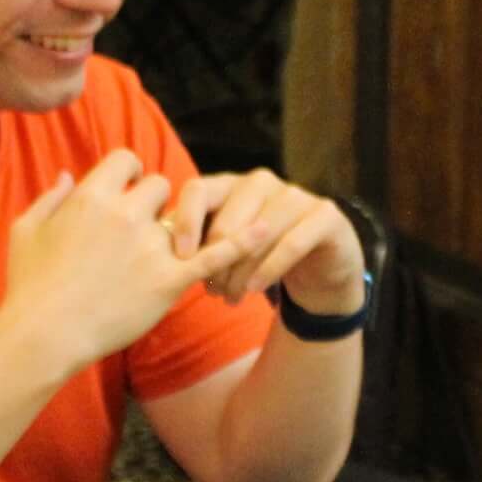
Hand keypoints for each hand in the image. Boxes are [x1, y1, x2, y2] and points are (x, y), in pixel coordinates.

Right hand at [2, 150, 245, 367]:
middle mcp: (123, 214)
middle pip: (160, 186)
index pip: (127, 160)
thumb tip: (69, 175)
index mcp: (90, 197)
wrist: (43, 335)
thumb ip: (51, 197)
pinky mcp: (168, 281)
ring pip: (183, 218)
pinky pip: (213, 254)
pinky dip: (241, 242)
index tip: (126, 196)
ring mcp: (149, 247)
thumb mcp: (26, 231)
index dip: (130, 175)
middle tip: (144, 232)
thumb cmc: (28, 286)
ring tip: (173, 247)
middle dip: (155, 204)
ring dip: (180, 229)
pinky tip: (267, 230)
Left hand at [165, 168, 366, 313]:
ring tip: (230, 298)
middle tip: (210, 291)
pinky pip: (292, 242)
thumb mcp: (224, 247)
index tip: (180, 259)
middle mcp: (261, 182)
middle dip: (215, 261)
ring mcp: (296, 195)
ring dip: (240, 272)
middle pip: (227, 218)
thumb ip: (197, 242)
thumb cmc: (260, 256)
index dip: (185, 223)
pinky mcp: (324, 215)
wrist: (320, 265)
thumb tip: (156, 251)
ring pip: (257, 234)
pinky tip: (255, 290)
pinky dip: (269, 269)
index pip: (198, 190)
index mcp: (231, 184)